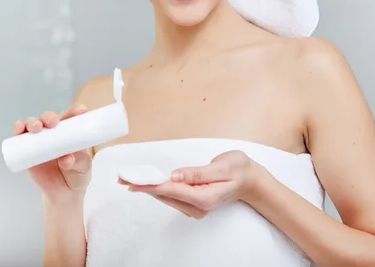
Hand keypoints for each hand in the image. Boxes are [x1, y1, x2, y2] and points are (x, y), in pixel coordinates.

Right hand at [14, 104, 92, 202]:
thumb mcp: (84, 168)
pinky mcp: (28, 150)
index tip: (81, 110)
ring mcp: (40, 141)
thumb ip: (78, 162)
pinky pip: (21, 138)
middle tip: (53, 122)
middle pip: (50, 118)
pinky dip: (18, 129)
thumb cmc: (78, 175)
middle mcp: (54, 133)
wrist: (64, 193)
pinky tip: (19, 127)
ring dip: (33, 122)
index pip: (72, 118)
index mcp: (71, 133)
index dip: (75, 111)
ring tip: (37, 128)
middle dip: (50, 117)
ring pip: (34, 125)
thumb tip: (65, 159)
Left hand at [119, 150, 258, 218]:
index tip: (133, 181)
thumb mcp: (222, 166)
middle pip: (165, 196)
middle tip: (123, 178)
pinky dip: (159, 189)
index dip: (151, 185)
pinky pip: (172, 197)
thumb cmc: (239, 170)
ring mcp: (196, 208)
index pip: (172, 190)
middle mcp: (198, 207)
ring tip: (129, 180)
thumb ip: (198, 173)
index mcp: (204, 198)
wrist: (251, 180)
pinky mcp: (194, 204)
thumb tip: (175, 175)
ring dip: (148, 189)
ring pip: (166, 198)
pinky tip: (148, 184)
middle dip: (144, 186)